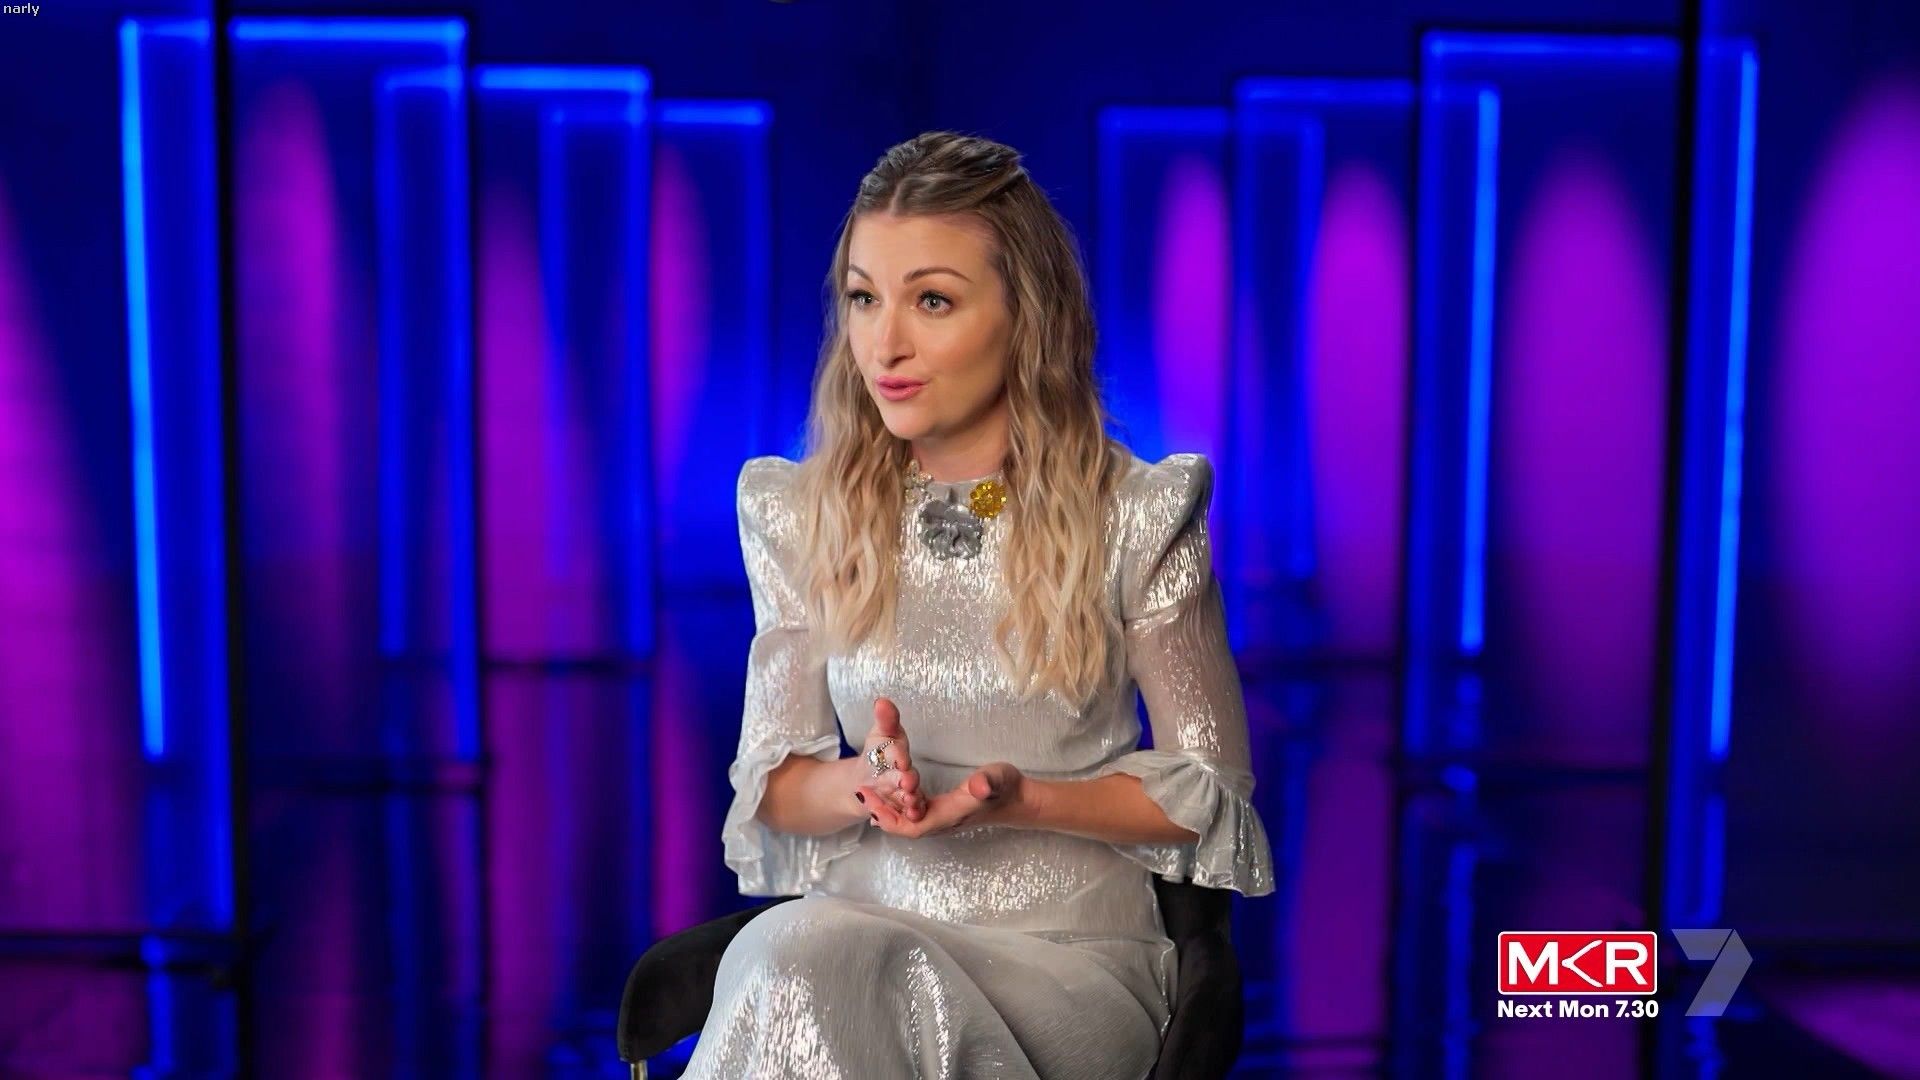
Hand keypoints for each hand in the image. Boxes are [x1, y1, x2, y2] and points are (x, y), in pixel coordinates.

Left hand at [854, 698, 926, 823]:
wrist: (870, 780)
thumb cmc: (882, 754)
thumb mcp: (881, 735)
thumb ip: (885, 720)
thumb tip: (882, 701)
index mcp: (901, 757)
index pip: (900, 755)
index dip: (900, 757)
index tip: (899, 759)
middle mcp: (908, 778)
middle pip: (910, 780)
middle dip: (909, 781)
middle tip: (906, 782)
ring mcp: (905, 796)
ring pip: (910, 801)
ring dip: (909, 803)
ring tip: (908, 804)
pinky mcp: (900, 812)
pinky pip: (901, 818)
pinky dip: (894, 819)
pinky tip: (885, 820)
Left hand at [862, 761, 1027, 838]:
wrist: (1019, 799)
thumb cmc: (1007, 787)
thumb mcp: (997, 779)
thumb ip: (986, 784)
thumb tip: (976, 787)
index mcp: (949, 815)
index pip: (911, 826)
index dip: (888, 818)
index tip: (870, 802)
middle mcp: (942, 820)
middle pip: (904, 826)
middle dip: (880, 813)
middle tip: (861, 792)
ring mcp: (943, 817)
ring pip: (908, 821)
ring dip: (887, 810)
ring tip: (868, 793)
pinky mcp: (945, 811)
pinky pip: (915, 815)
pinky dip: (899, 808)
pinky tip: (889, 797)